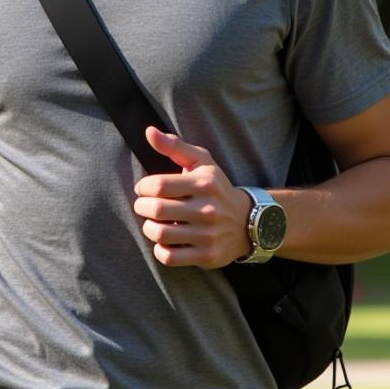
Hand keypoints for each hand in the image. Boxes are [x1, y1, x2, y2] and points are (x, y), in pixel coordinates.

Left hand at [133, 127, 252, 268]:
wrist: (248, 222)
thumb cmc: (216, 188)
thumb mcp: (201, 161)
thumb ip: (174, 145)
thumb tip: (148, 131)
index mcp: (204, 183)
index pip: (158, 185)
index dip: (143, 187)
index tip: (144, 188)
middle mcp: (208, 209)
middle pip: (157, 210)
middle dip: (142, 207)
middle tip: (144, 205)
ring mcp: (208, 235)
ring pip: (160, 234)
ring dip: (149, 228)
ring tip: (153, 222)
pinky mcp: (207, 256)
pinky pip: (170, 257)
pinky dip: (160, 249)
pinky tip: (164, 240)